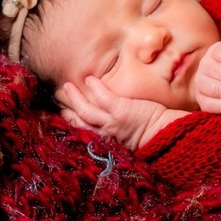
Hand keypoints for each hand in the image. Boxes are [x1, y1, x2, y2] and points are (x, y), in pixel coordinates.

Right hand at [58, 76, 187, 150]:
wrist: (163, 135)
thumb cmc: (147, 134)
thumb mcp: (124, 137)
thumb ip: (113, 130)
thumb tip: (107, 119)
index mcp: (104, 140)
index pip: (83, 131)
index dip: (71, 122)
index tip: (63, 112)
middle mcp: (104, 134)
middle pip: (78, 122)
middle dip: (66, 110)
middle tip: (57, 98)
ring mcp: (111, 122)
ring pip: (85, 110)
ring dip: (74, 98)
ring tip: (66, 86)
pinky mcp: (120, 111)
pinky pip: (102, 97)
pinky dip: (94, 88)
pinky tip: (89, 79)